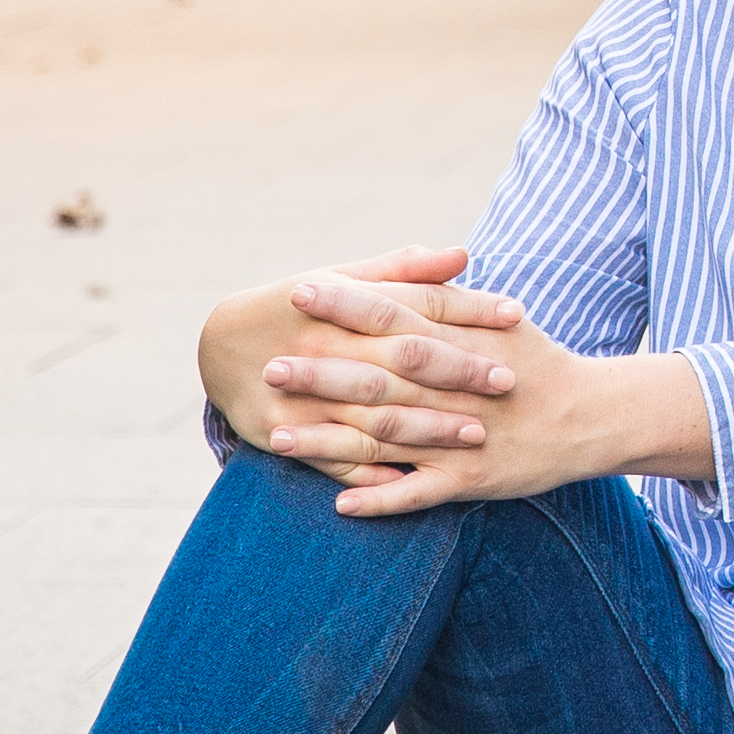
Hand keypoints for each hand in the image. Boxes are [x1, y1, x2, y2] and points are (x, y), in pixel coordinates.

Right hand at [200, 244, 508, 464]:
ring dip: (428, 426)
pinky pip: (334, 457)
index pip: (417, 301)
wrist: (217, 344)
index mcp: (341, 301)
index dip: (468, 308)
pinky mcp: (281, 433)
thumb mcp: (343, 278)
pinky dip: (373, 469)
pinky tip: (413, 476)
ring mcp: (301, 393)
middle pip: (401, 358)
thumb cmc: (296, 307)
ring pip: (374, 413)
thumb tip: (465, 256)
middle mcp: (323, 345)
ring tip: (476, 432)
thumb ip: (404, 270)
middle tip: (507, 380)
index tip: (517, 314)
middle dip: (458, 370)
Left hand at [302, 289, 715, 520]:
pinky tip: (338, 503)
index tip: (299, 290)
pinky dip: (379, 499)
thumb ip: (449, 298)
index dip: (346, 302)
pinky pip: (418, 492)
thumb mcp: (500, 319)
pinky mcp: (470, 479)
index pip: (394, 313)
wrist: (593, 415)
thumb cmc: (539, 361)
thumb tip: (409, 266)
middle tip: (269, 366)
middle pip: (379, 376)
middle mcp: (455, 387)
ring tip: (277, 435)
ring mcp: (460, 436)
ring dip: (329, 438)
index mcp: (459, 340)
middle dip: (322, 371)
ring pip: (385, 437)